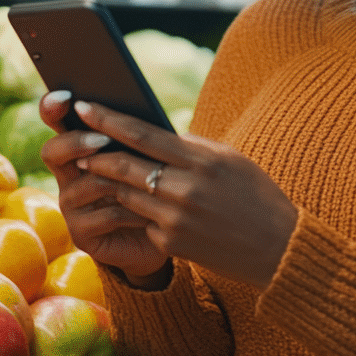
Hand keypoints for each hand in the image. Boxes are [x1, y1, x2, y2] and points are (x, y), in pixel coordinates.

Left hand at [38, 91, 298, 290]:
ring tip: (93, 169)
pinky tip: (125, 204)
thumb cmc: (256, 196)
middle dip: (96, 152)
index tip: (84, 107)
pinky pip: (141, 221)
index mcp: (202, 160)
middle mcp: (186, 189)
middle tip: (77, 142)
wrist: (278, 248)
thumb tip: (154, 135)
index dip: (109, 120)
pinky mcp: (171, 244)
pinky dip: (134, 210)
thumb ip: (192, 148)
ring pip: (126, 193)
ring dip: (107, 181)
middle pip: (125, 165)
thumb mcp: (229, 160)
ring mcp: (175, 219)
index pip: (143, 134)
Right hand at [39, 91, 170, 284]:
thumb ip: (136, 136)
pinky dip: (132, 211)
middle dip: (76, 142)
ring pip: (87, 183)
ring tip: (148, 181)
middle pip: (52, 151)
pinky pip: (105, 215)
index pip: (56, 122)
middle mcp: (69, 176)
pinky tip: (152, 212)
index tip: (66, 96)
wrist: (163, 236)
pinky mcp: (82, 235)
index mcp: (80, 149)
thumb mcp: (148, 156)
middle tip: (102, 139)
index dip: (53, 108)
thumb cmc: (156, 188)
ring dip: (120, 181)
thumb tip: (140, 105)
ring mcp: (71, 207)